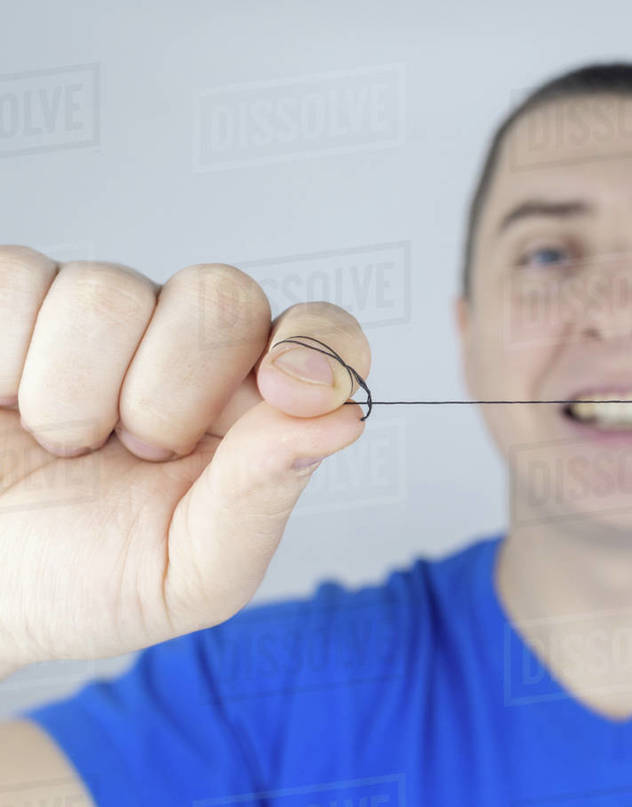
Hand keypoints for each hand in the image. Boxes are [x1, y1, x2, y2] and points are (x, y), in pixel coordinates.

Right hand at [0, 246, 369, 671]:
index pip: (323, 335)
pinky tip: (4, 408)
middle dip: (171, 390)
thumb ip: (264, 495)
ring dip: (73, 394)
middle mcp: (189, 347)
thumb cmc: (85, 581)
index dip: (317, 346)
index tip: (286, 387)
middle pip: (221, 295)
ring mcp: (103, 316)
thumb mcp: (192, 573)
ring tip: (62, 445)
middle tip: (136, 451)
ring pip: (108, 291)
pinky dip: (3, 365)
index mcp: (254, 408)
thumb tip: (343, 420)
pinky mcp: (16, 297)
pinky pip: (20, 280)